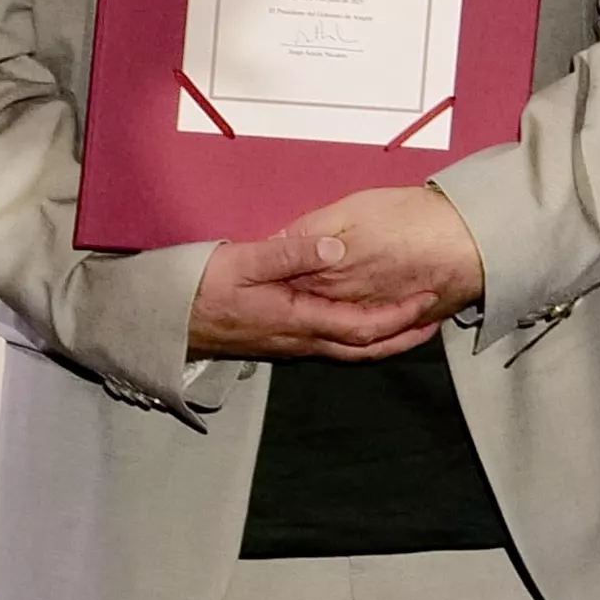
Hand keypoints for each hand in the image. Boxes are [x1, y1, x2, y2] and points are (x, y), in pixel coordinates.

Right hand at [190, 184, 479, 361]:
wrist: (164, 319)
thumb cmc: (199, 287)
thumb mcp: (242, 261)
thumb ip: (289, 255)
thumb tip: (336, 249)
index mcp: (297, 320)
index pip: (363, 327)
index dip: (400, 316)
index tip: (428, 300)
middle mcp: (300, 339)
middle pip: (364, 348)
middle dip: (403, 336)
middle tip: (435, 320)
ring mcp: (291, 344)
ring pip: (349, 350)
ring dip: (385, 340)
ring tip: (413, 325)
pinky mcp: (282, 339)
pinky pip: (332, 344)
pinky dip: (360, 337)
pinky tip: (366, 321)